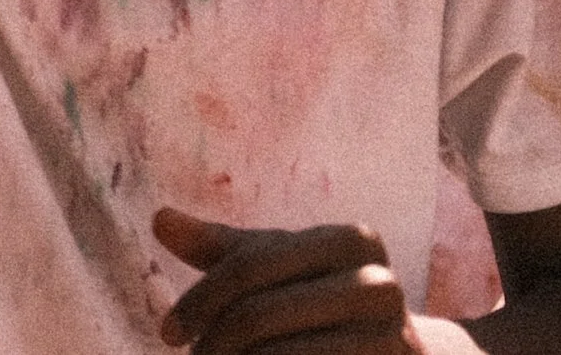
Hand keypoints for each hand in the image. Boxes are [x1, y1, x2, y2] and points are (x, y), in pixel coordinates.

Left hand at [155, 208, 420, 352]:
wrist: (401, 353)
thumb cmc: (319, 299)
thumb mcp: (275, 265)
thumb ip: (220, 248)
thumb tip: (159, 219)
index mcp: (349, 239)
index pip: (247, 266)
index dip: (199, 300)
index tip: (167, 332)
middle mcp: (380, 284)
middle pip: (261, 315)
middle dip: (214, 342)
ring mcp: (394, 338)